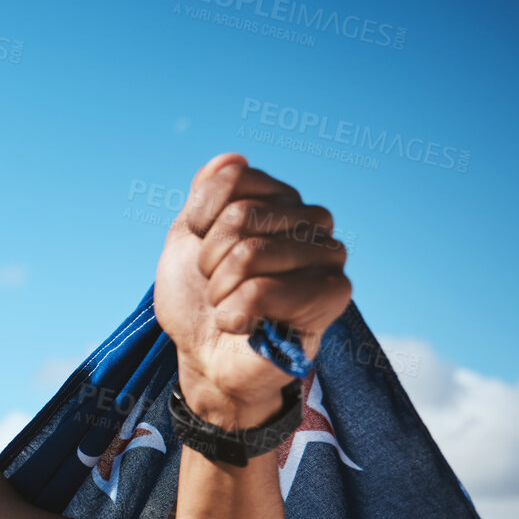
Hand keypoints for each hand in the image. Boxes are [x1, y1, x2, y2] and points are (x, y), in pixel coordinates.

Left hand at [153, 154, 351, 427]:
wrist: (204, 359)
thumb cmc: (198, 302)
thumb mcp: (185, 240)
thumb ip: (205, 195)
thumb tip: (233, 158)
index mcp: (281, 202)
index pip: (234, 179)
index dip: (201, 220)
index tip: (202, 250)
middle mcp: (313, 221)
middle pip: (239, 217)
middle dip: (209, 261)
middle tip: (217, 288)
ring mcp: (328, 255)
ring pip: (249, 253)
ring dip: (220, 290)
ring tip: (231, 306)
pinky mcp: (333, 294)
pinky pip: (262, 289)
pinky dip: (235, 313)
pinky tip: (242, 325)